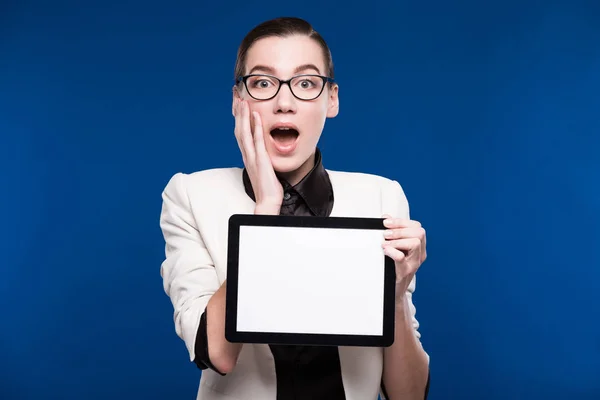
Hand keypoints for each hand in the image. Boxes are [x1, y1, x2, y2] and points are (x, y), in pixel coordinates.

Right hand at [234, 99, 282, 213]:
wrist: (268, 202)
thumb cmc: (268, 187)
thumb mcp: (264, 168)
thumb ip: (262, 158)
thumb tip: (265, 151)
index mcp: (248, 156)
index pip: (240, 132)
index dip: (238, 117)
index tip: (238, 102)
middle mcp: (247, 155)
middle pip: (238, 129)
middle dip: (237, 111)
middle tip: (236, 94)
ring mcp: (252, 157)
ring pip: (244, 132)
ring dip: (243, 115)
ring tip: (243, 100)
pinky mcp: (261, 161)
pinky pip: (258, 141)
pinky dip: (256, 127)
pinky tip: (257, 115)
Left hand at [381, 215, 426, 298]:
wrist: (394, 291)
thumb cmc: (395, 268)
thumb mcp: (396, 249)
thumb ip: (394, 233)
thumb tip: (386, 217)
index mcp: (419, 247)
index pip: (417, 227)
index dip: (401, 222)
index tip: (386, 222)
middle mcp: (419, 254)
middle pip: (419, 232)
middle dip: (400, 229)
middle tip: (386, 234)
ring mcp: (413, 263)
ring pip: (415, 242)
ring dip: (397, 240)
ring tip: (385, 243)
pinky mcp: (404, 271)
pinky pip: (401, 257)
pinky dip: (392, 251)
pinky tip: (385, 250)